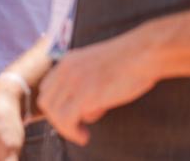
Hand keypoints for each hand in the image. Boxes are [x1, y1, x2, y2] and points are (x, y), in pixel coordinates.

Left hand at [38, 35, 155, 145]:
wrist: (143, 52)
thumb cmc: (131, 62)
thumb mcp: (99, 69)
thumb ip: (88, 84)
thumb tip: (86, 110)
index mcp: (67, 61)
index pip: (47, 87)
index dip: (56, 105)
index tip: (73, 115)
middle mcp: (65, 70)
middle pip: (46, 101)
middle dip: (58, 118)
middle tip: (76, 128)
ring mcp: (74, 82)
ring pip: (53, 112)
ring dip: (65, 129)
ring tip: (82, 135)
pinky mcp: (85, 95)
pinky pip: (66, 119)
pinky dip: (72, 132)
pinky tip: (85, 137)